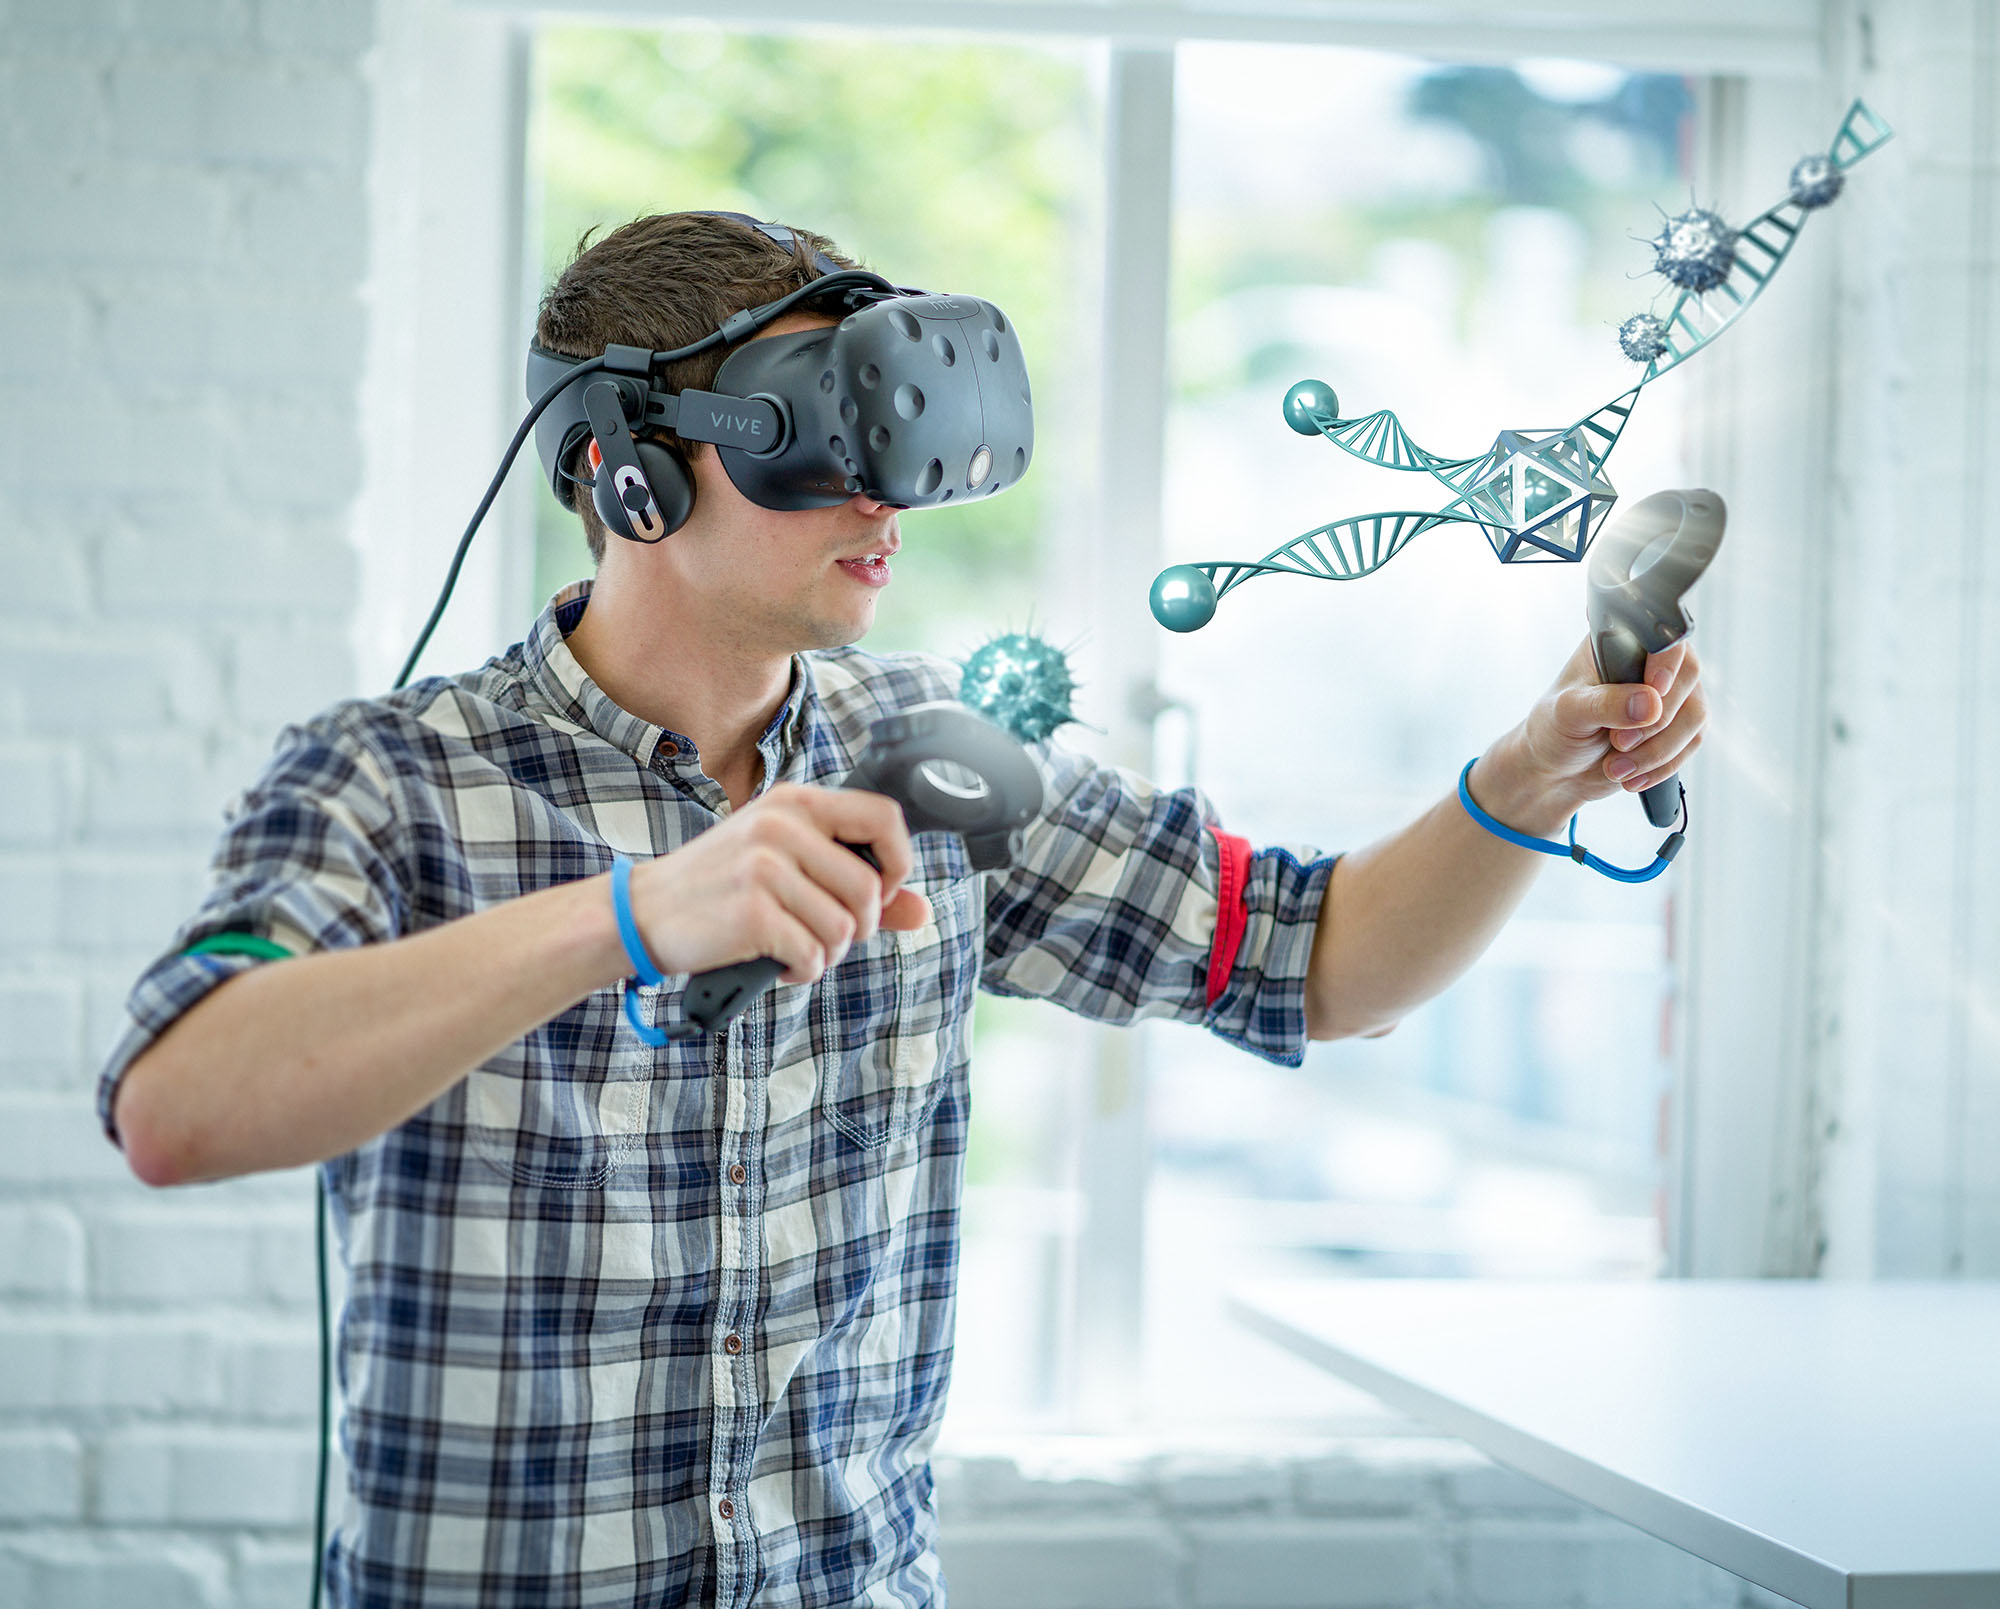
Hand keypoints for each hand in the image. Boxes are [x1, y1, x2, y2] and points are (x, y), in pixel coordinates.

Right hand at [624, 784, 932, 983]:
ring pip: (844, 928)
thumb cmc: (722, 887)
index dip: (898, 863)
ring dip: (828, 953)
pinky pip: (813, 955)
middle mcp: (782, 825)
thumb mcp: (787, 866)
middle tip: (827, 935)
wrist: (644, 912)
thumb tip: (923, 911)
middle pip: (870, 888)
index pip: (884, 817)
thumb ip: (855, 884)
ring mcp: (764, 866)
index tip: (880, 892)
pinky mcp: (751, 911)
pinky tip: (780, 964)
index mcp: (796, 802)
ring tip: (797, 948)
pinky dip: (803, 971)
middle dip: (860, 927)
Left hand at [1476, 635, 1708, 834]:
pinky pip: (1693, 741)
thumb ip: (1604, 704)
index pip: (1661, 635)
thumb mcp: (1568, 713)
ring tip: (1615, 768)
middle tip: (1618, 743)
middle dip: (1655, 720)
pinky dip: (1664, 764)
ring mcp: (1671, 691)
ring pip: (1695, 714)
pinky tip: (1632, 777)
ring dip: (1657, 750)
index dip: (1666, 663)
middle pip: (1688, 675)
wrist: (1559, 770)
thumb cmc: (1555, 729)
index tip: (1653, 692)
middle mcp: (1651, 660)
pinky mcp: (1679, 723)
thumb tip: (1650, 703)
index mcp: (1620, 641)